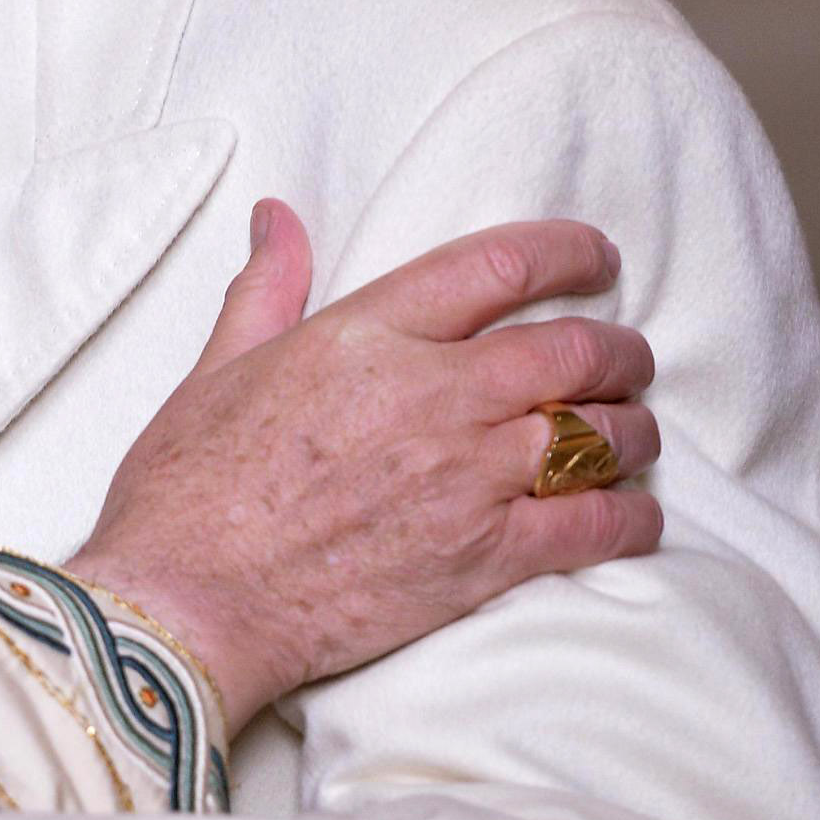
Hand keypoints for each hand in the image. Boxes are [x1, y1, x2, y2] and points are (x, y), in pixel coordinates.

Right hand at [63, 203, 661, 732]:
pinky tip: (633, 515)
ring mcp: (465, 479)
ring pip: (593, 435)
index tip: (594, 256)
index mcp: (366, 335)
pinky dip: (628, 518)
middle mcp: (431, 395)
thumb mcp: (218, 365)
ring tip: (631, 430)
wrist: (187, 602)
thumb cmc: (187, 486)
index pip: (497, 267)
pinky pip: (590, 527)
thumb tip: (277, 217)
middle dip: (617, 348)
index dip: (564, 252)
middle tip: (627, 355)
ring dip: (629, 428)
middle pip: (571, 350)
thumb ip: (266, 286)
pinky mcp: (482, 560)